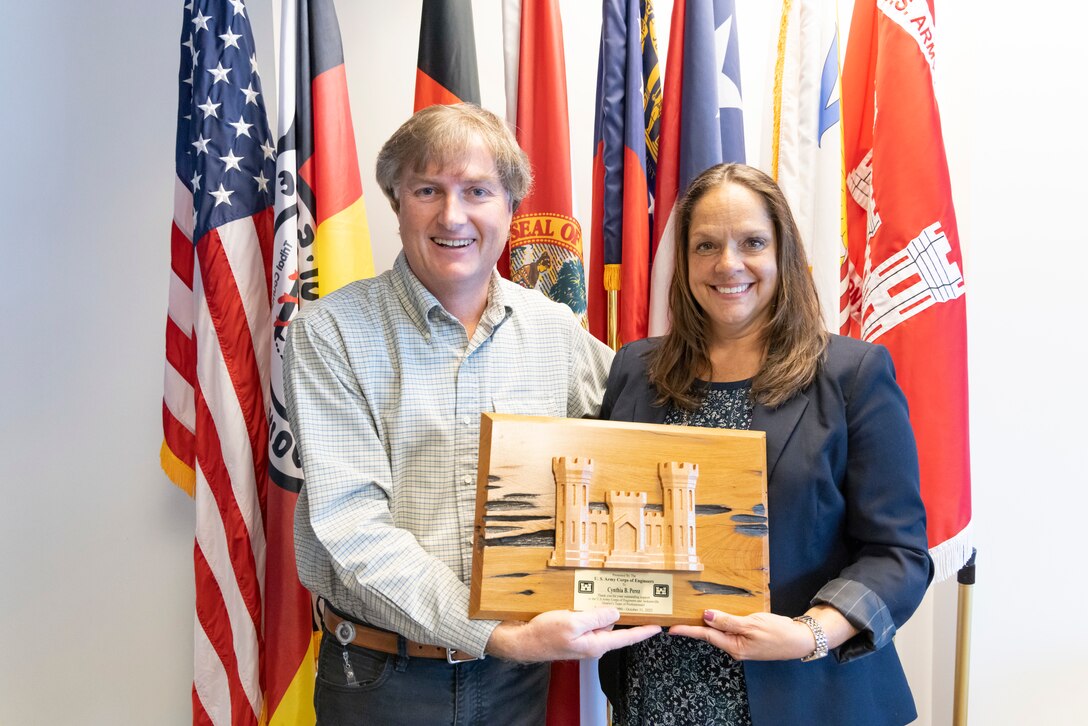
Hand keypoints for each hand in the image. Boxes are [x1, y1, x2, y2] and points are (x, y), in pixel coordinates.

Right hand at [486, 607, 660, 662]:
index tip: (657, 626)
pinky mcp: (574, 634)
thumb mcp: (572, 623)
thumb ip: (596, 618)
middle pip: (613, 626)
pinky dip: (587, 610)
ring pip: (599, 621)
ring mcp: (583, 640)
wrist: (522, 641)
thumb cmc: (544, 634)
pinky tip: (579, 602)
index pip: (625, 638)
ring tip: (592, 594)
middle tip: (625, 593)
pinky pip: (587, 621)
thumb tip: (616, 613)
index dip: (643, 631)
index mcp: (595, 644)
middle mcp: (592, 644)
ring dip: (597, 608)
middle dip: (617, 611)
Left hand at [668, 610, 816, 661]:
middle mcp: (734, 647)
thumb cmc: (778, 632)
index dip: (688, 630)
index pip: (706, 636)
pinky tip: (715, 615)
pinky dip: (720, 622)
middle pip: (709, 634)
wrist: (799, 640)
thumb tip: (706, 616)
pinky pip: (729, 630)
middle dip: (693, 627)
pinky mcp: (747, 639)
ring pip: (719, 632)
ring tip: (690, 615)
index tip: (671, 628)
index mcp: (734, 646)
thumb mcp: (752, 624)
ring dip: (705, 624)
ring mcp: (741, 644)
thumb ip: (728, 621)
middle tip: (676, 617)